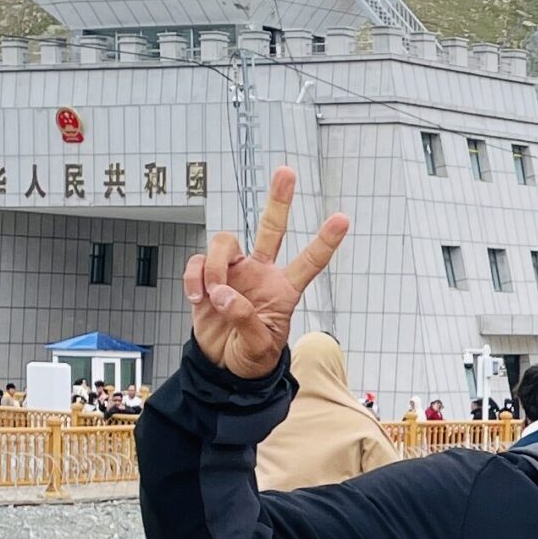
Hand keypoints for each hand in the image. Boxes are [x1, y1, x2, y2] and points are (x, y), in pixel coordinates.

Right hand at [183, 167, 348, 378]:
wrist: (223, 367)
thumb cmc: (251, 357)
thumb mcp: (259, 348)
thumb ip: (246, 321)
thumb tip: (225, 294)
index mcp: (284, 290)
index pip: (309, 262)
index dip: (325, 241)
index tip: (343, 219)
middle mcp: (261, 273)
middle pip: (271, 228)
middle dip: (279, 199)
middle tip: (286, 172)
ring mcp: (234, 272)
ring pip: (225, 241)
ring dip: (215, 266)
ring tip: (214, 294)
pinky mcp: (206, 277)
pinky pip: (197, 262)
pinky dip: (194, 277)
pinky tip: (197, 297)